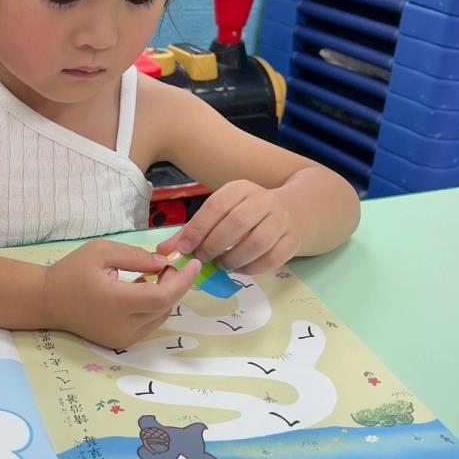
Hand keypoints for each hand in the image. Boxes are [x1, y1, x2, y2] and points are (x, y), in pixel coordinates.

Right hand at [41, 240, 200, 349]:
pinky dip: (153, 307)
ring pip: (160, 317)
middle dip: (175, 284)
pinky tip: (142, 290)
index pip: (163, 296)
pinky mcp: (120, 342)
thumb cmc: (72, 272)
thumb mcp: (102, 252)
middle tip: (168, 264)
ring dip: (165, 296)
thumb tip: (164, 264)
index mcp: (117, 302)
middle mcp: (123, 326)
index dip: (183, 280)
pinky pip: (148, 324)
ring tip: (153, 275)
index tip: (193, 263)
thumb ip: (135, 256)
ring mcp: (122, 337)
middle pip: (166, 307)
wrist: (47, 301)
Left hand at [156, 180, 299, 274]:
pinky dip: (252, 267)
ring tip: (220, 265)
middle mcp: (263, 200)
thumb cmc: (246, 213)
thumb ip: (192, 230)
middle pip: (237, 223)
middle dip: (214, 245)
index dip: (198, 228)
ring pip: (258, 242)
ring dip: (234, 258)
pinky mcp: (292, 240)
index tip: (184, 249)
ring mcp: (281, 220)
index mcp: (240, 189)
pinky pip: (273, 258)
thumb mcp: (220, 212)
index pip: (217, 205)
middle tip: (202, 259)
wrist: (293, 210)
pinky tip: (239, 269)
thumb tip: (164, 250)